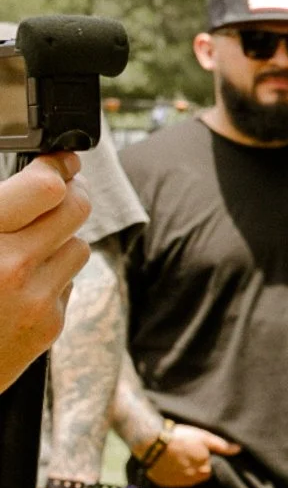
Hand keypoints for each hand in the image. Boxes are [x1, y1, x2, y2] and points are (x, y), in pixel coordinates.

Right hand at [0, 151, 90, 392]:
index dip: (57, 168)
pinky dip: (51, 278)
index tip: (59, 162)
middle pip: (76, 209)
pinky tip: (19, 286)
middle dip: (68, 196)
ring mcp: (33, 299)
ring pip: (78, 245)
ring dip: (60, 240)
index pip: (46, 188)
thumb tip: (44, 175)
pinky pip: (68, 283)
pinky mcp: (48, 325)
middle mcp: (9, 265)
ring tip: (27, 245)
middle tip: (55, 193)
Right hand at [143, 422, 240, 487]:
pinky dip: (170, 475)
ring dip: (182, 472)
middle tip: (186, 455)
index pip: (208, 470)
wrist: (152, 442)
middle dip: (194, 468)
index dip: (204, 461)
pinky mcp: (162, 483)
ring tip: (176, 459)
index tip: (197, 453)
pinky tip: (167, 464)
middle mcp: (191, 481)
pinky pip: (170, 481)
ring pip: (184, 480)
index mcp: (204, 471)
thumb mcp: (204, 438)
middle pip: (196, 476)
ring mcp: (176, 483)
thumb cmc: (182, 438)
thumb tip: (239, 450)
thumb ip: (222, 446)